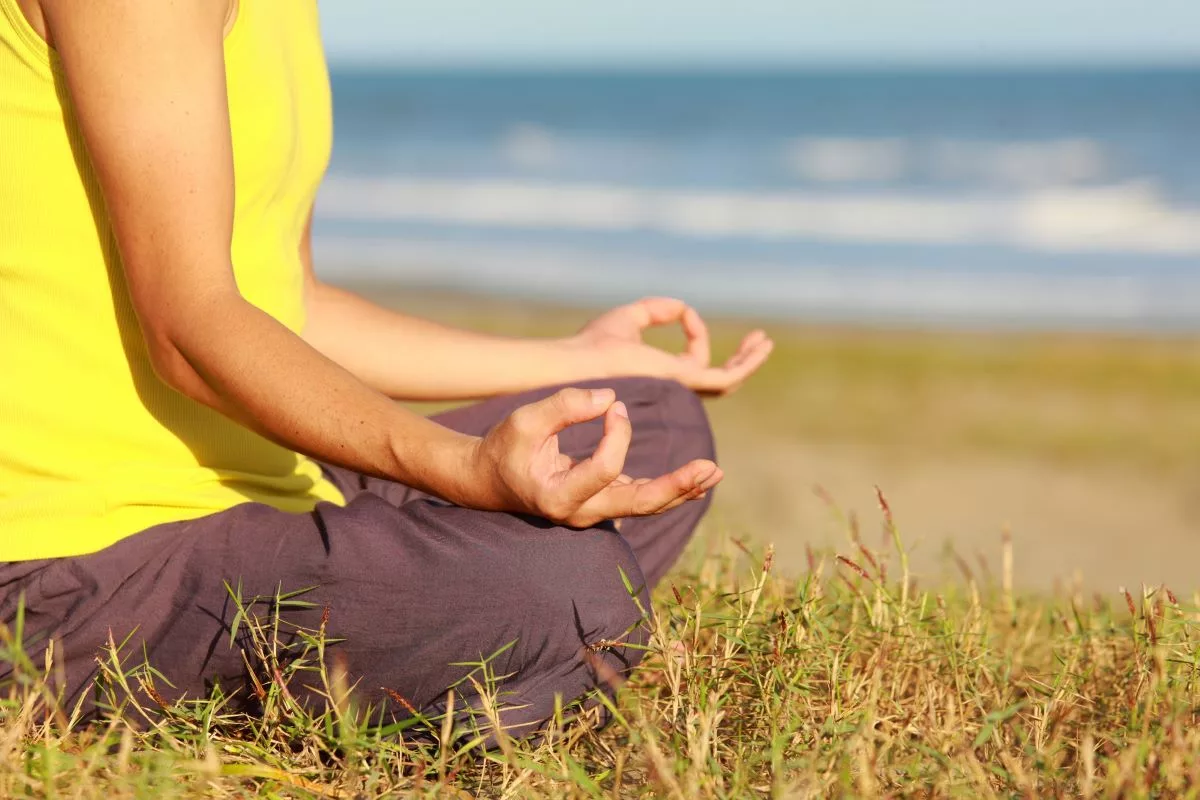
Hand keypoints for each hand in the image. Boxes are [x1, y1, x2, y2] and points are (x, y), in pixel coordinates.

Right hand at [473, 387, 721, 526]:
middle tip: (709, 467)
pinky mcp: (602, 502)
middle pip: (638, 505)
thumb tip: (610, 398)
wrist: (488, 480)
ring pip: (645, 506)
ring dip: (681, 489)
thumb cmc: (504, 448)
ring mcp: (593, 512)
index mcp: (558, 497)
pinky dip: (669, 489)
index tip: (615, 405)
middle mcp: (580, 513)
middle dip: (676, 486)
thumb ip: (564, 407)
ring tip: (714, 472)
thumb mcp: (524, 421)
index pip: (606, 468)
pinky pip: (641, 499)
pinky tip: (697, 479)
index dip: (618, 434)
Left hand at [572, 297, 772, 396]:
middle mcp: (672, 388)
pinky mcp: (683, 382)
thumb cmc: (593, 344)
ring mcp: (679, 388)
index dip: (695, 333)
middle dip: (739, 360)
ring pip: (726, 381)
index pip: (691, 360)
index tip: (683, 313)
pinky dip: (743, 363)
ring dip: (748, 362)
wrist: (580, 361)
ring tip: (765, 342)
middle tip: (758, 340)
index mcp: (661, 376)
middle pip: (716, 379)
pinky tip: (757, 345)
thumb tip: (682, 308)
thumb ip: (655, 310)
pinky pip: (724, 377)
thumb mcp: (630, 317)